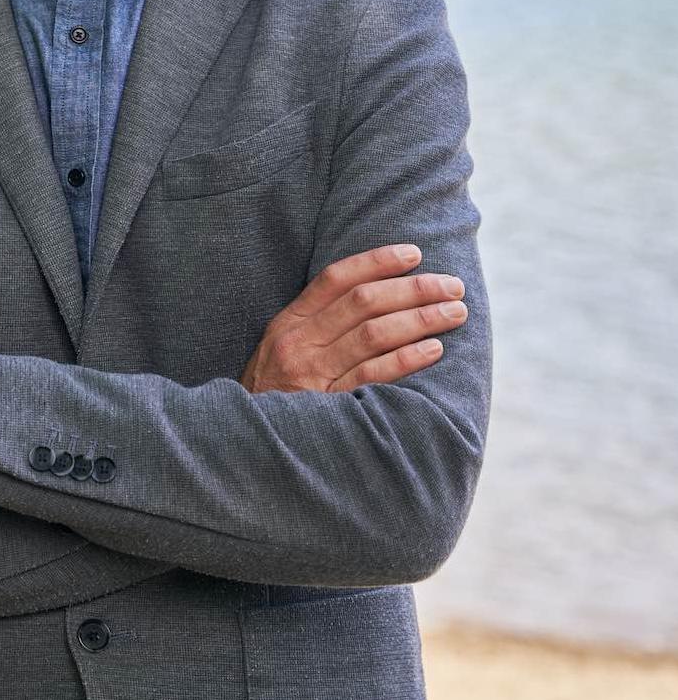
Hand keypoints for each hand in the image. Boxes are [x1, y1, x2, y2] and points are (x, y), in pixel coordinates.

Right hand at [239, 245, 466, 393]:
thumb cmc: (274, 394)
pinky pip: (374, 376)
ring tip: (454, 312)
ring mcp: (313, 374)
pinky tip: (435, 349)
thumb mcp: (280, 350)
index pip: (336, 278)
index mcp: (288, 323)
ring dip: (420, 319)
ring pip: (374, 334)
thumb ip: (316, 325)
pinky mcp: (329, 406)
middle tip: (451, 285)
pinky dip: (407, 359)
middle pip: (363, 302)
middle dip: (413, 289)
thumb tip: (374, 296)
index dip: (377, 261)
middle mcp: (299, 342)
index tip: (414, 253)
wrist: (245, 446)